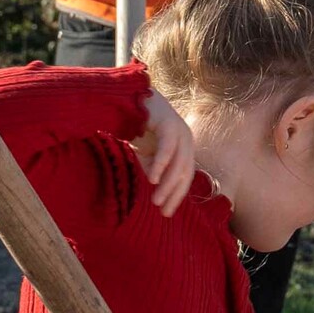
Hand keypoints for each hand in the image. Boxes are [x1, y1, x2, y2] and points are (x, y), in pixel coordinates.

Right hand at [133, 93, 195, 215]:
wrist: (127, 98)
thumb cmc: (138, 126)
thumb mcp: (146, 154)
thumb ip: (153, 170)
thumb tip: (155, 191)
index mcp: (183, 148)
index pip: (184, 177)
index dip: (176, 196)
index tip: (165, 213)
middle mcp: (185, 140)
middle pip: (185, 173)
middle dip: (174, 194)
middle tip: (162, 211)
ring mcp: (180, 130)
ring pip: (178, 163)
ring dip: (167, 184)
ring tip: (156, 200)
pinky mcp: (169, 123)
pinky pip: (168, 148)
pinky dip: (161, 165)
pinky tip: (153, 179)